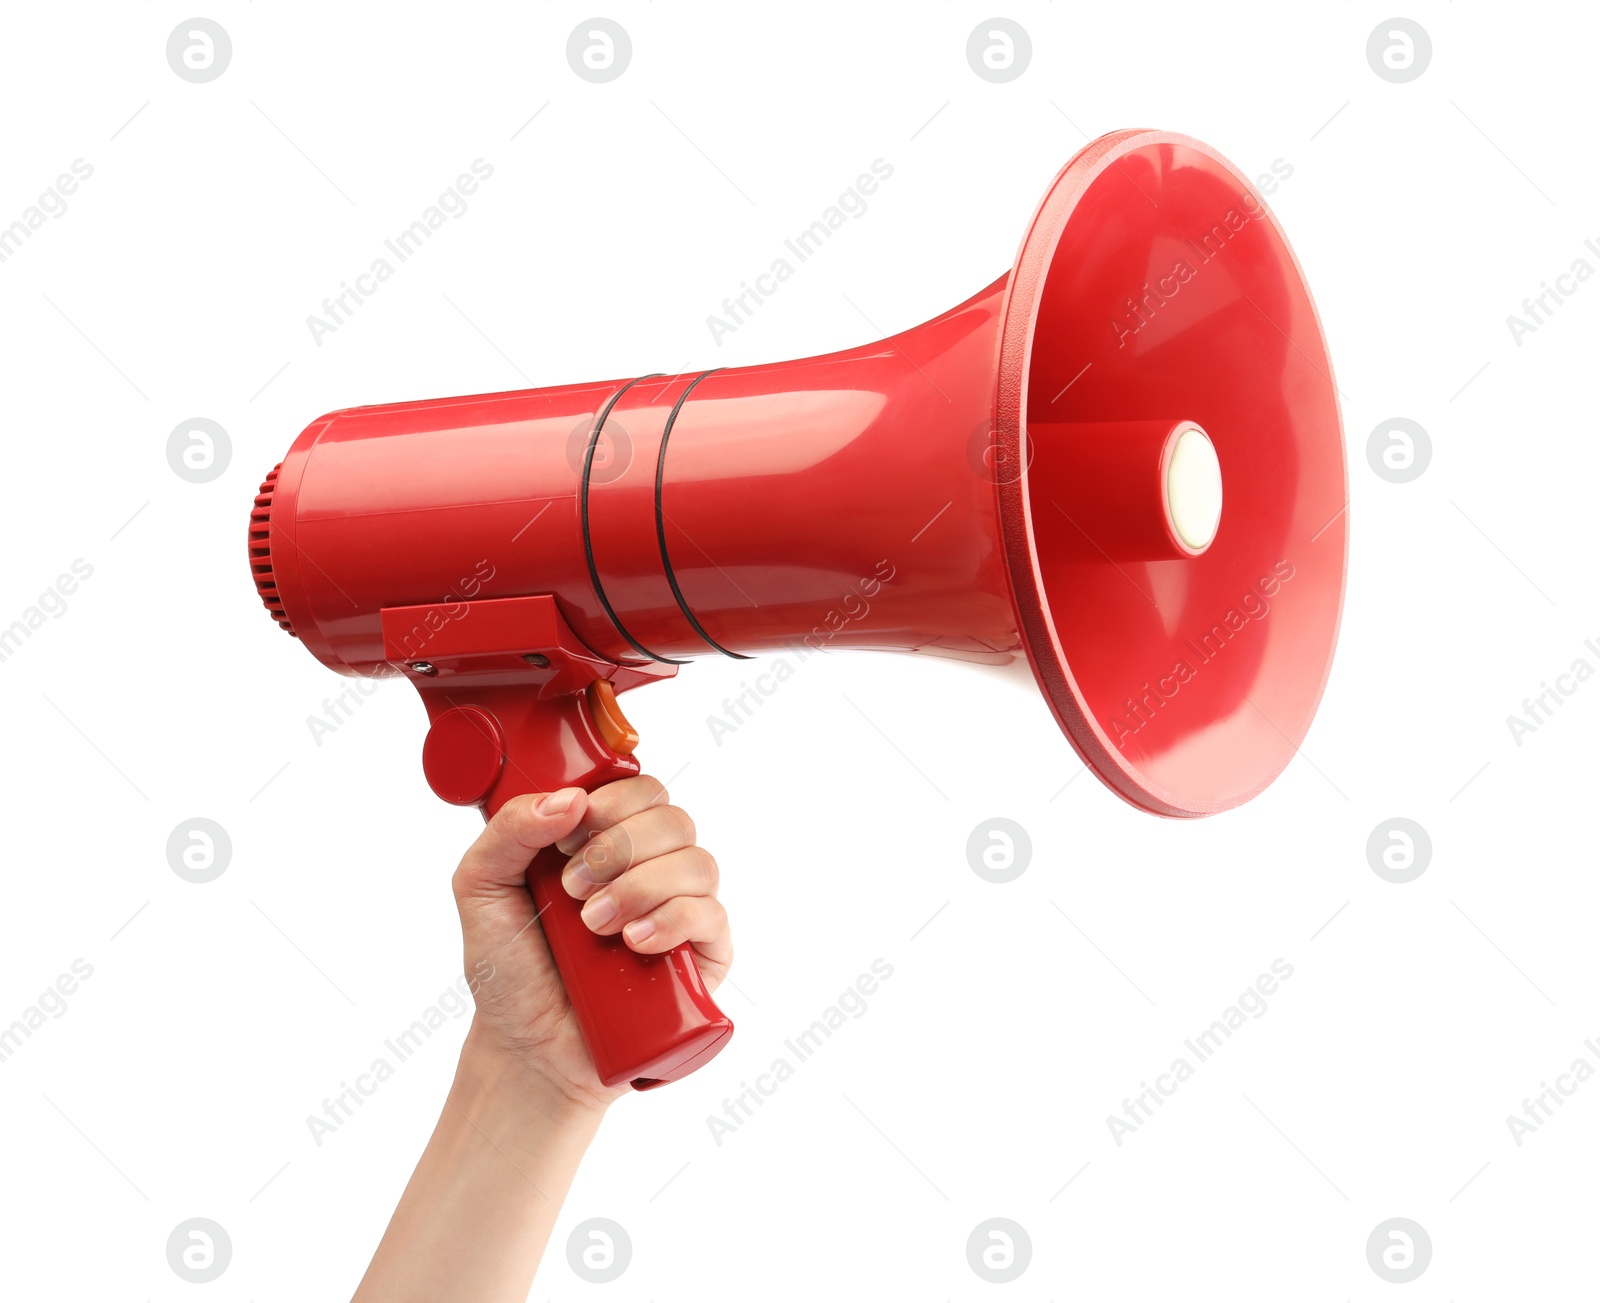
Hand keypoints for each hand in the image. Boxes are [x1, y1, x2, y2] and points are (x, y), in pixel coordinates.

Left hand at [451, 776, 731, 1110]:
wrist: (527, 1048)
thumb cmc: (511, 969)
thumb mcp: (481, 888)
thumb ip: (507, 831)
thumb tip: (567, 799)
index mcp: (606, 840)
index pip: (639, 789)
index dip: (610, 802)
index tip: (568, 837)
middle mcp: (651, 868)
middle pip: (672, 818)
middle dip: (619, 847)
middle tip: (573, 889)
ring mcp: (681, 910)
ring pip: (697, 863)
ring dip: (641, 886)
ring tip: (595, 925)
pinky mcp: (702, 956)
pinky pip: (712, 915)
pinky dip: (673, 920)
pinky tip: (635, 943)